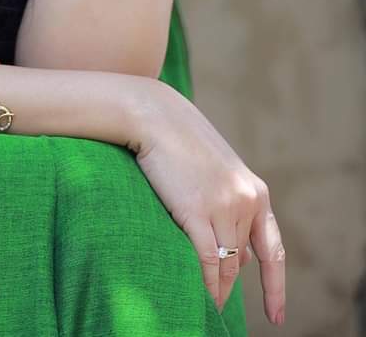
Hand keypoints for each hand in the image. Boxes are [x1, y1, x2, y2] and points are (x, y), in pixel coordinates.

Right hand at [131, 81, 286, 324]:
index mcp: (255, 192)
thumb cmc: (180, 140)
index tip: (276, 315)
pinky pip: (207, 261)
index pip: (273, 251)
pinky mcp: (197, 211)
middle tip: (218, 303)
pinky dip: (207, 283)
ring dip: (218, 290)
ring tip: (209, 308)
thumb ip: (229, 206)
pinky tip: (204, 297)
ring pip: (226, 265)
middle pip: (241, 260)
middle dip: (230, 282)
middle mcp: (245, 202)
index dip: (275, 287)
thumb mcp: (217, 171)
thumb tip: (235, 254)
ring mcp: (223, 207)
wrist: (155, 114)